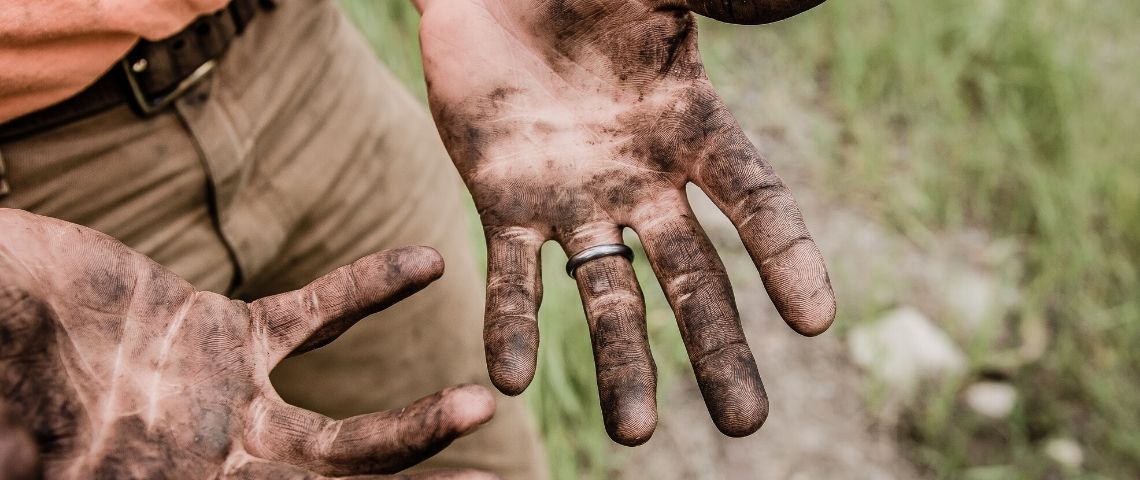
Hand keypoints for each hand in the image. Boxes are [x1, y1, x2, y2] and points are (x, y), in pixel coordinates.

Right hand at [0, 209, 496, 478]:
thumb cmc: (6, 384)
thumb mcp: (36, 454)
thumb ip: (88, 459)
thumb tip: (113, 467)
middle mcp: (227, 469)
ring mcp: (232, 407)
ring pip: (346, 429)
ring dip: (417, 422)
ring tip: (483, 405)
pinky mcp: (225, 337)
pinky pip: (315, 315)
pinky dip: (368, 290)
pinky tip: (426, 264)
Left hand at [417, 0, 834, 444]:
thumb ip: (713, 1)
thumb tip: (790, 0)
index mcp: (691, 127)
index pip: (754, 200)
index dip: (786, 256)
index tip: (817, 321)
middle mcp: (641, 180)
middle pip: (692, 276)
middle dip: (717, 350)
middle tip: (746, 424)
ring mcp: (575, 200)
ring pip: (606, 294)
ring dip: (620, 363)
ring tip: (630, 433)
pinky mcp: (505, 204)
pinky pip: (511, 275)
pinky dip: (513, 325)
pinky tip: (510, 380)